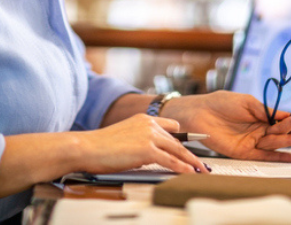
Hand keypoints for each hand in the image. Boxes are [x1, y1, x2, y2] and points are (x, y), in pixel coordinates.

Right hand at [77, 113, 209, 174]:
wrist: (89, 147)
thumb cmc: (102, 145)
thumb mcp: (125, 135)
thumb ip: (140, 139)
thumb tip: (150, 152)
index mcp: (143, 119)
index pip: (170, 126)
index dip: (182, 137)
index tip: (192, 143)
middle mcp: (149, 124)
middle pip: (177, 140)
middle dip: (190, 153)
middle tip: (201, 162)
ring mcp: (149, 136)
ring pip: (177, 150)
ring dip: (191, 162)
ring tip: (201, 170)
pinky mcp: (147, 150)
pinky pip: (170, 160)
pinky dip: (182, 168)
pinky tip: (189, 173)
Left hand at [161, 91, 290, 162]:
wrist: (199, 113)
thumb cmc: (220, 103)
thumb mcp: (246, 101)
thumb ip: (265, 110)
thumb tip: (285, 114)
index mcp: (258, 116)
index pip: (280, 120)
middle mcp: (257, 130)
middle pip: (279, 133)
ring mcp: (251, 141)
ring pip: (274, 144)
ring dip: (289, 143)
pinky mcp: (244, 152)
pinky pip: (264, 156)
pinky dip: (278, 157)